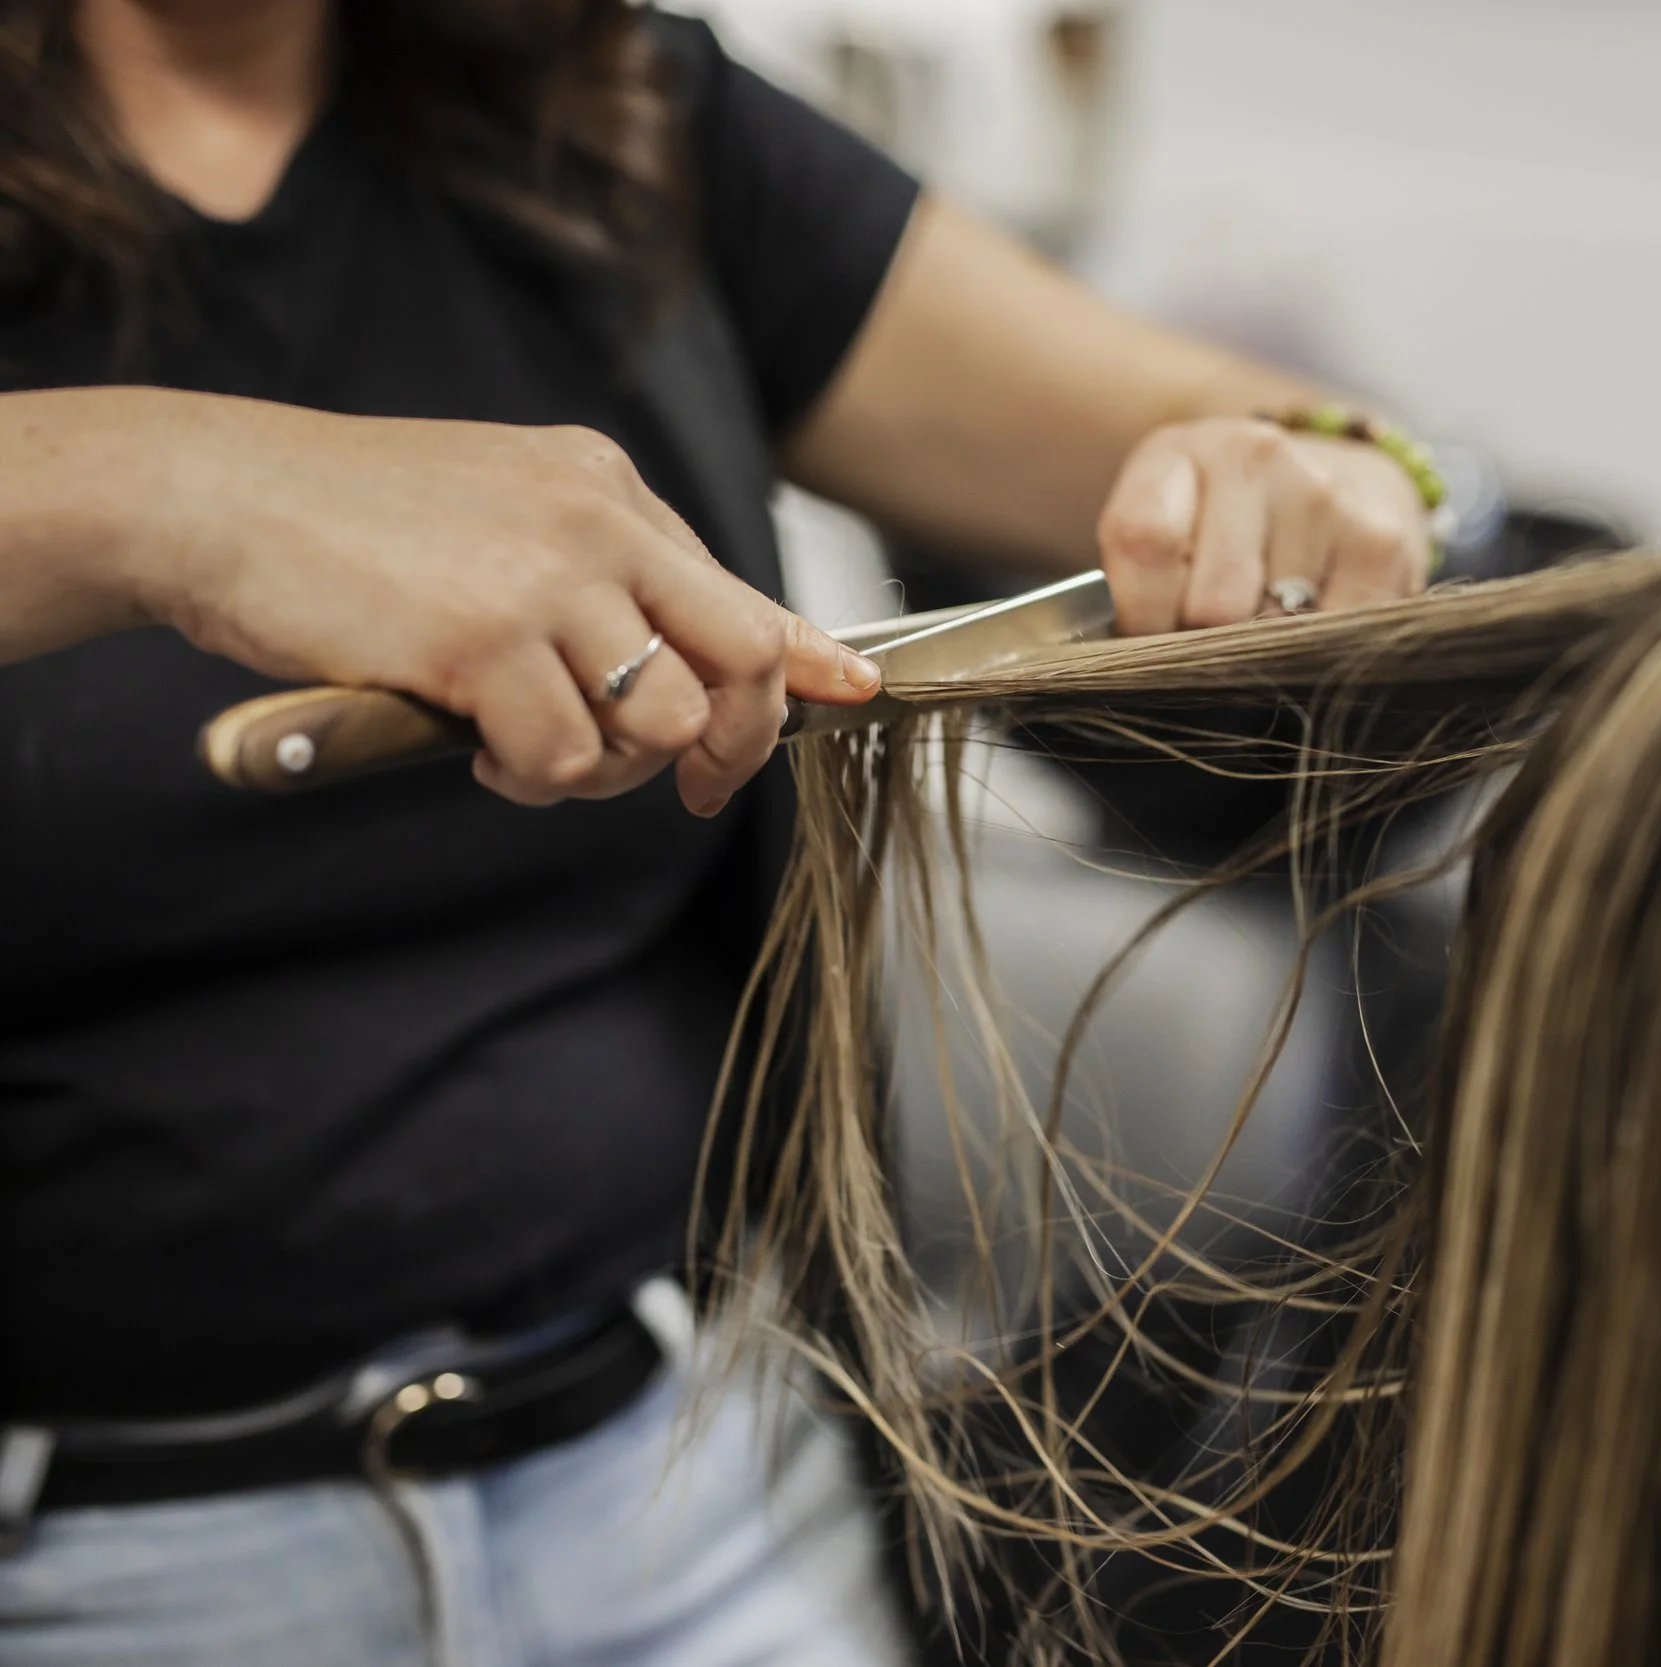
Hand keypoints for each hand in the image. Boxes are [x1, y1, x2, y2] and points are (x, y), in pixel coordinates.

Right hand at [99, 391, 879, 811]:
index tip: (845, 698)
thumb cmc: (344, 525)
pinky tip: (480, 750)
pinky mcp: (484, 637)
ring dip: (607, 769)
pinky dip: (531, 777)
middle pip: (744, 659)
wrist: (207, 496)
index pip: (744, 590)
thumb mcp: (502, 522)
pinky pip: (567, 755)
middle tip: (689, 790)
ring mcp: (546, 577)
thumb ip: (606, 581)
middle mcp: (597, 521)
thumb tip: (706, 657)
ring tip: (530, 753)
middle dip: (735, 745)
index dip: (802, 664)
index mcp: (605, 487)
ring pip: (663, 722)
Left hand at [1094, 417, 1433, 636]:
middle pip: (1213, 607)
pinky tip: (1315, 623)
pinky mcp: (1383, 547)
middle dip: (1208, 645)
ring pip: (1276, 634)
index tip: (1152, 633)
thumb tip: (1151, 668)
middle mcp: (1255, 459)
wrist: (1334, 479)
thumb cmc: (1225, 521)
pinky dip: (1319, 657)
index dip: (1143, 614)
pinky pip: (1335, 644)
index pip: (1145, 541)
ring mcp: (1325, 499)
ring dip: (1267, 655)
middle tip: (1217, 633)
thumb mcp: (1163, 525)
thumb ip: (1139, 580)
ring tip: (1268, 621)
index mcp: (1180, 453)